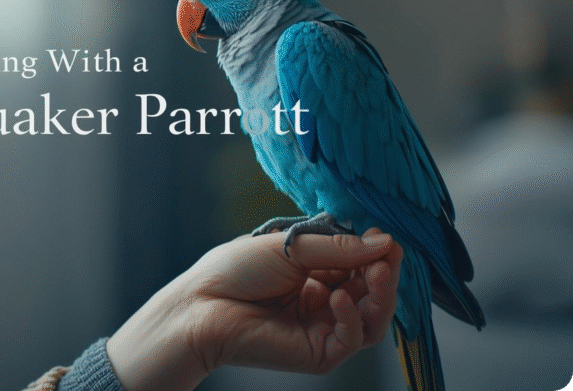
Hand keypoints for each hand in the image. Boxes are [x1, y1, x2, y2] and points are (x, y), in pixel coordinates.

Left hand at [106, 228, 402, 390]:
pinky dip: (352, 318)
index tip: (386, 238)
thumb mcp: (292, 248)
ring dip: (380, 296)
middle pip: (372, 292)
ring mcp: (322, 328)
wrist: (201, 304)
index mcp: (315, 272)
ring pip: (372, 319)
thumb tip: (386, 242)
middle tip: (389, 257)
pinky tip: (338, 299)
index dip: (376, 253)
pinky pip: (351, 339)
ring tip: (378, 274)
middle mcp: (322, 300)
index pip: (360, 265)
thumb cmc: (236, 270)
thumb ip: (339, 249)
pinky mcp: (317, 353)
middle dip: (384, 273)